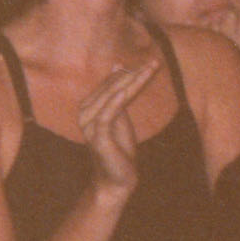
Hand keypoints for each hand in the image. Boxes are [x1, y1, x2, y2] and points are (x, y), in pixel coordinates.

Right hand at [80, 60, 158, 199]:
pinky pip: (107, 114)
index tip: (152, 61)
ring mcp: (90, 125)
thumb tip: (119, 67)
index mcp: (90, 106)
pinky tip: (129, 89)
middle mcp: (85, 113)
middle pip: (111, 87)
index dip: (130, 72)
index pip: (111, 83)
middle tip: (154, 62)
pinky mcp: (97, 136)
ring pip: (110, 97)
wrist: (117, 179)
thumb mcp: (121, 116)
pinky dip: (117, 100)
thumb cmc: (120, 147)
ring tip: (148, 70)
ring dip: (130, 82)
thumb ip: (119, 94)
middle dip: (133, 74)